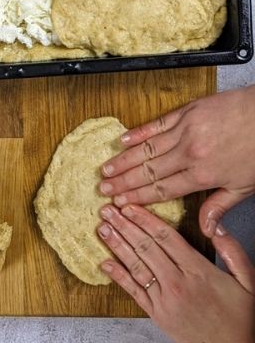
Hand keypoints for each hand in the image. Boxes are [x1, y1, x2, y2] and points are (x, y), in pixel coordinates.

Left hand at [97, 204, 254, 342]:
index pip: (165, 237)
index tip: (130, 206)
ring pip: (136, 266)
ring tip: (103, 228)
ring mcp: (165, 300)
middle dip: (124, 226)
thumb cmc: (242, 318)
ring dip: (117, 245)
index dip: (145, 219)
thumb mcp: (247, 280)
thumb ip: (232, 250)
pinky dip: (118, 277)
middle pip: (146, 247)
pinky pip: (134, 292)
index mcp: (198, 271)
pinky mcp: (158, 315)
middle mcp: (178, 283)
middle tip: (108, 210)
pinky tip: (106, 263)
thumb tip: (216, 225)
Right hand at [100, 86, 254, 235]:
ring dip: (125, 160)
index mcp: (203, 176)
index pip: (161, 190)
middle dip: (123, 181)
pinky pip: (157, 124)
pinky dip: (139, 132)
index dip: (137, 197)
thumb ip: (219, 206)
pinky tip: (124, 140)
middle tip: (103, 188)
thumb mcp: (245, 187)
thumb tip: (207, 230)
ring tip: (106, 169)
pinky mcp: (187, 112)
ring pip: (147, 149)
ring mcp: (186, 130)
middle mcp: (189, 154)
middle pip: (148, 171)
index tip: (120, 202)